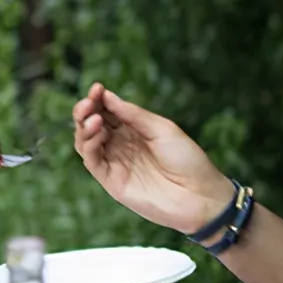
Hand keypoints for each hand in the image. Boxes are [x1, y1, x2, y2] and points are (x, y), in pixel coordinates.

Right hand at [72, 82, 235, 233]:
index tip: (97, 88)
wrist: (198, 194)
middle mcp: (121, 145)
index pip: (108, 111)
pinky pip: (92, 161)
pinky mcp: (112, 181)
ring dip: (84, 128)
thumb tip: (107, 96)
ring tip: (94, 119)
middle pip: (93, 125)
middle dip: (85, 111)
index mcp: (134, 130)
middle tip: (87, 103)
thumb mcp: (161, 128)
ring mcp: (115, 163)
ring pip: (87, 143)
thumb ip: (133, 114)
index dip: (99, 99)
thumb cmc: (186, 159)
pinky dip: (89, 145)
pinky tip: (97, 132)